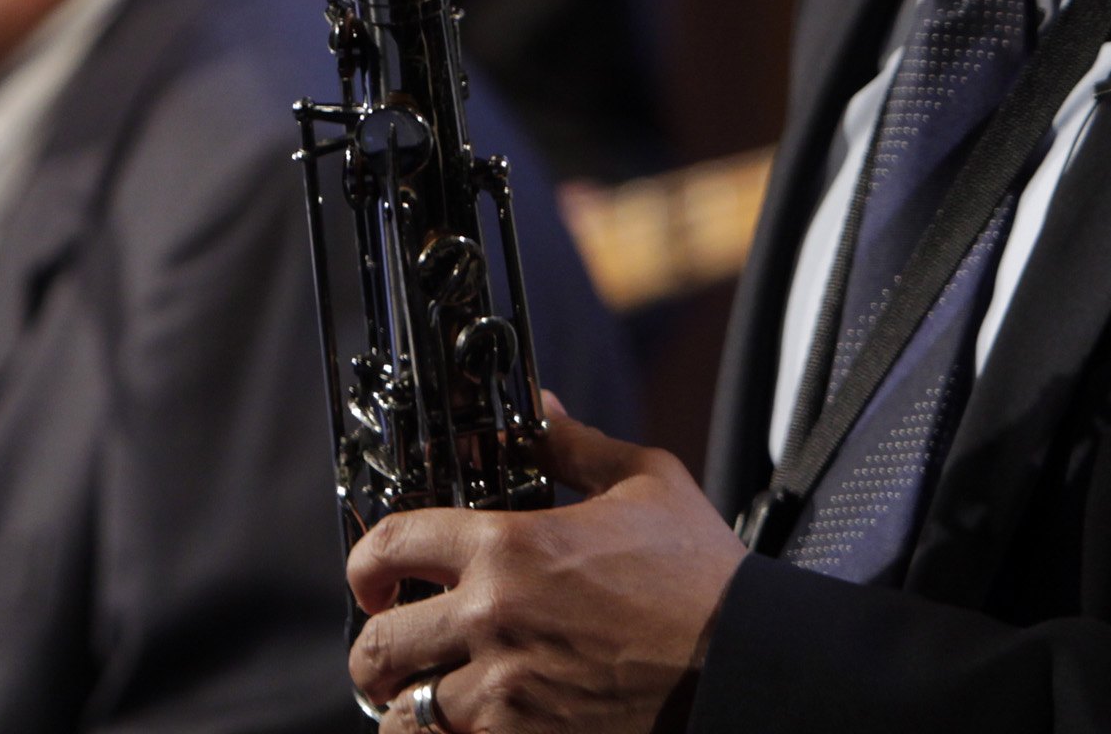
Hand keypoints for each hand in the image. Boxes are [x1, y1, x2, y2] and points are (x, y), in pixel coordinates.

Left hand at [349, 398, 746, 733]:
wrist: (745, 664)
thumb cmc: (702, 577)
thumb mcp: (646, 485)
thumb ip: (576, 447)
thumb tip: (539, 409)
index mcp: (508, 547)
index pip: (390, 546)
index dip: (365, 563)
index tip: (372, 579)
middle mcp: (492, 619)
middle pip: (379, 645)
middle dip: (375, 652)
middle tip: (391, 653)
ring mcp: (505, 692)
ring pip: (405, 715)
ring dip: (408, 709)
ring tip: (423, 704)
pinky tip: (464, 730)